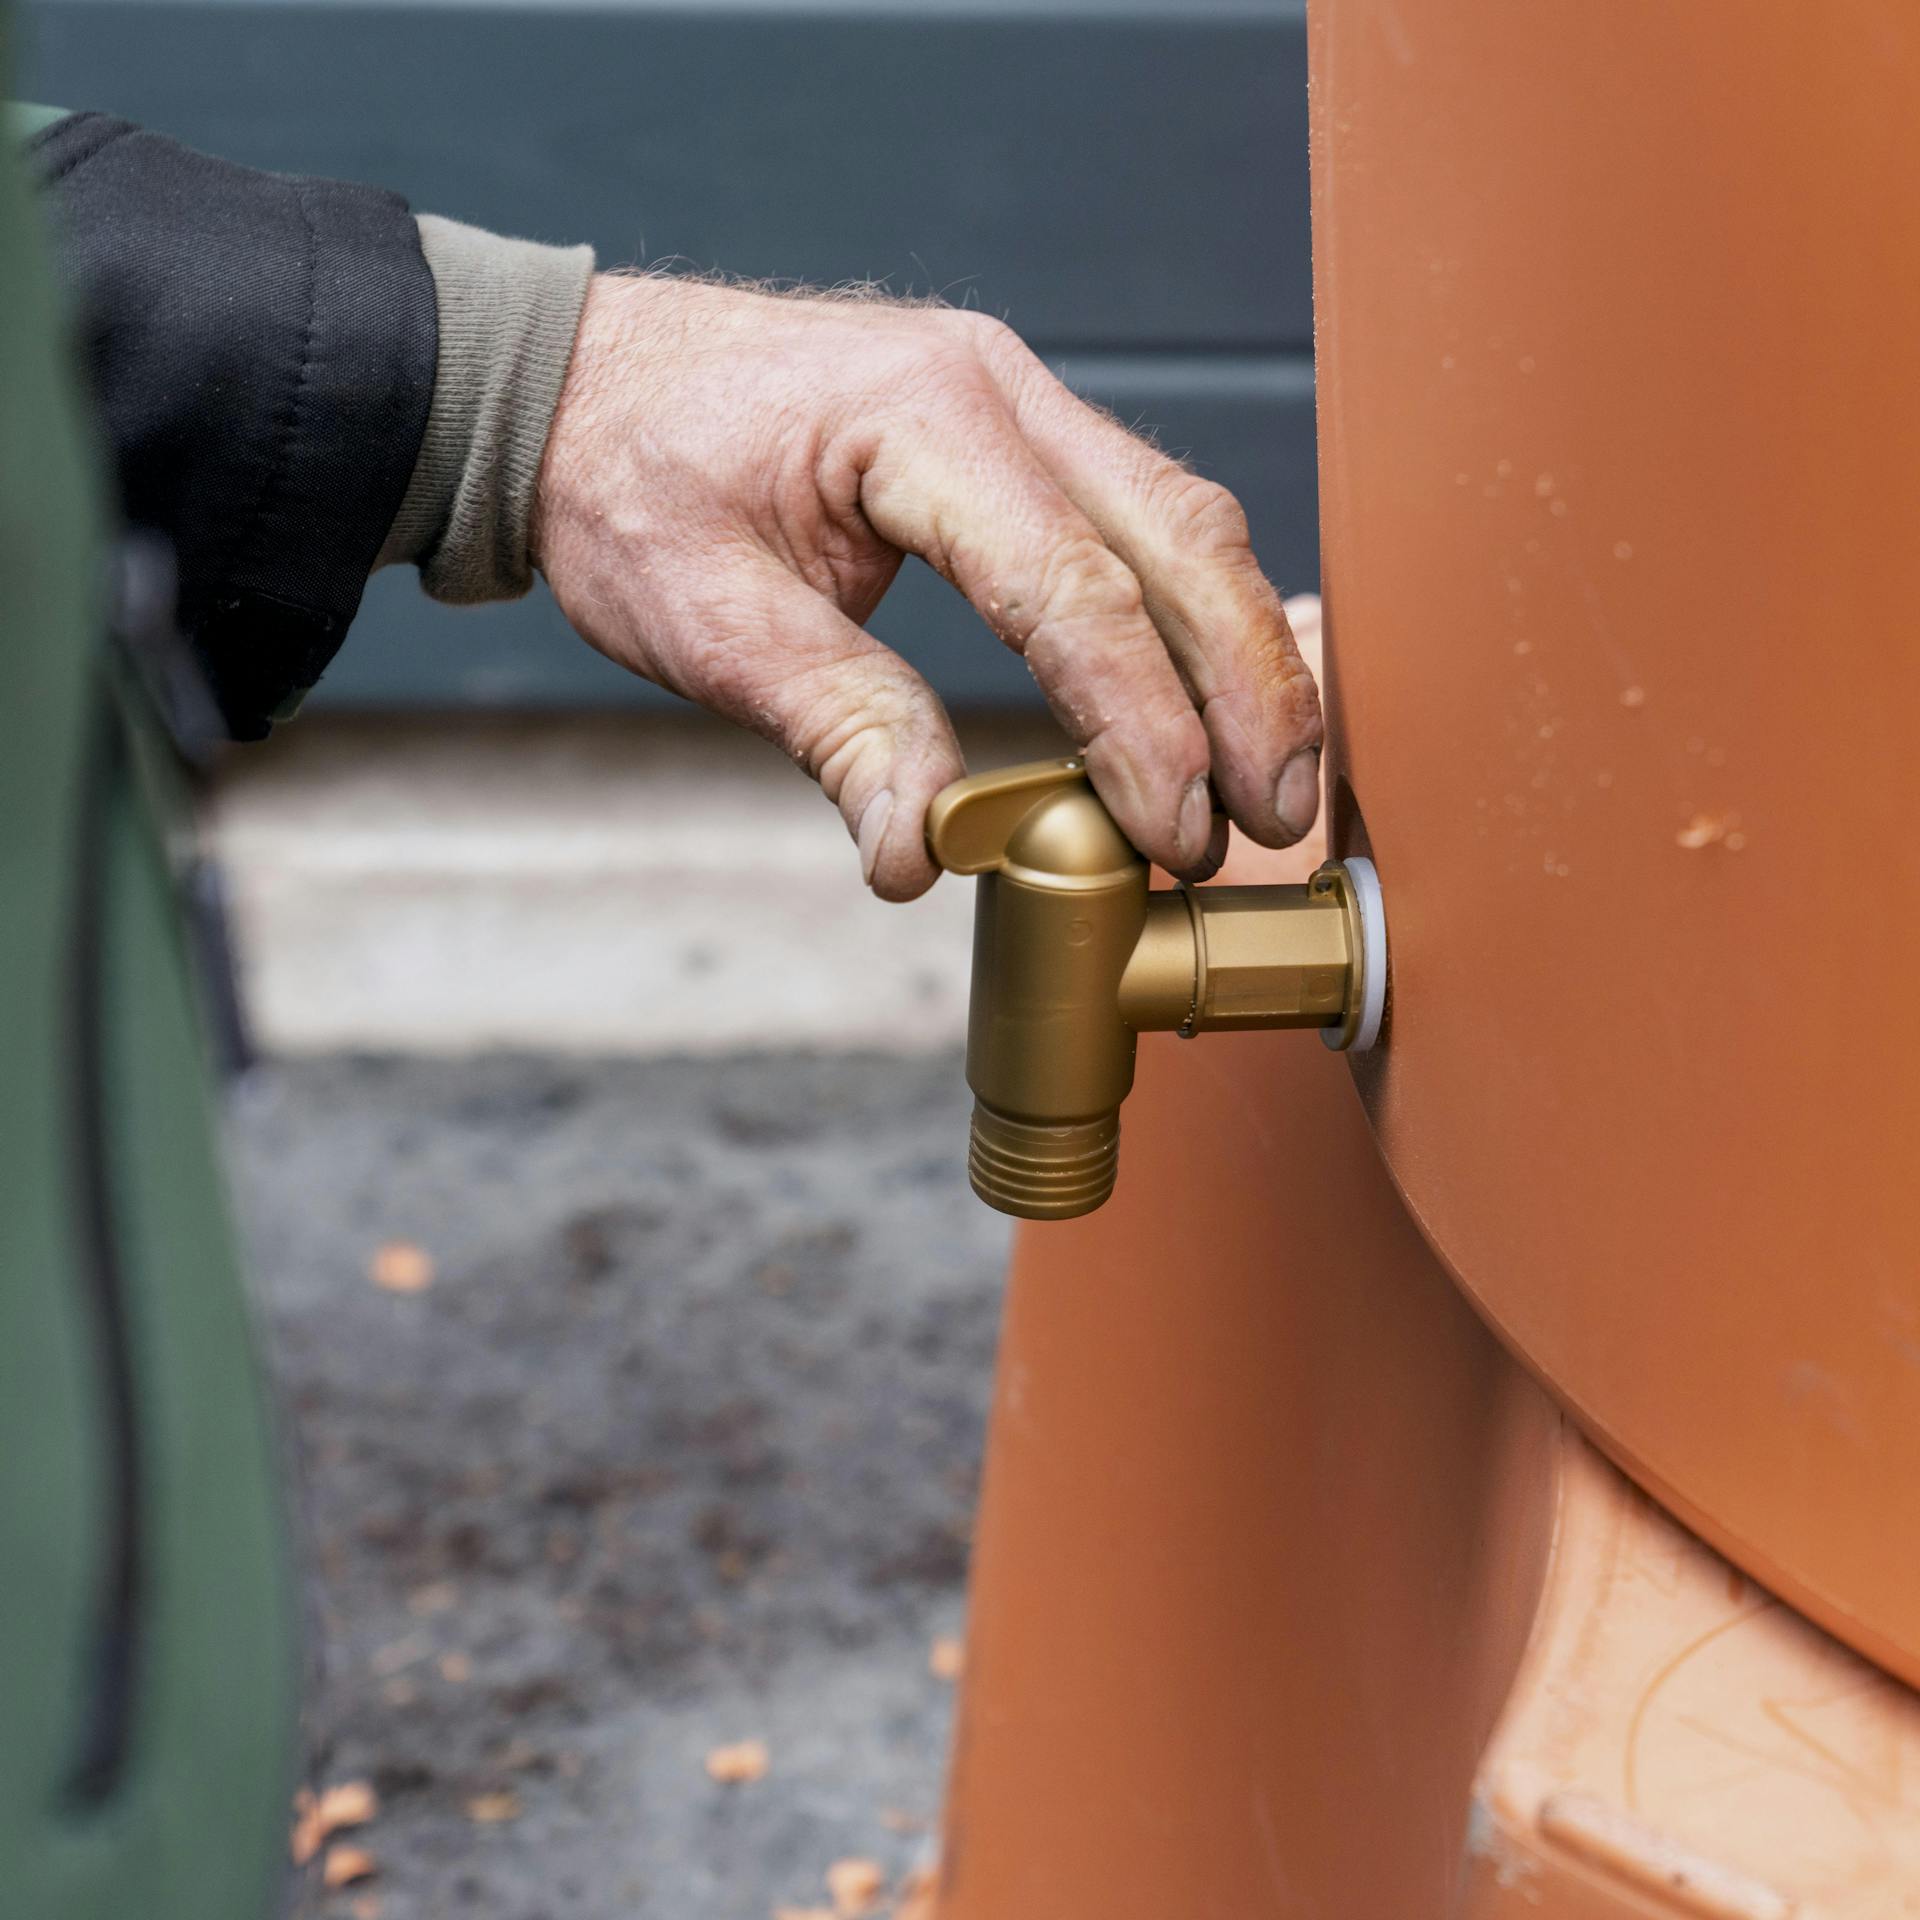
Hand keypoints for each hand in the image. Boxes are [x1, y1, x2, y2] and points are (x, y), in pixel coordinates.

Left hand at [531, 274, 1322, 899]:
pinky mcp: (1018, 437)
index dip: (1139, 724)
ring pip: (1184, 524)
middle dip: (1247, 690)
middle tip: (1273, 819)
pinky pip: (1143, 521)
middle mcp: (997, 385)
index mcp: (920, 415)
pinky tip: (1215, 699)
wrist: (580, 389)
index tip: (1172, 834)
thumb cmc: (630, 483)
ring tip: (1267, 783)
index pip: (1073, 588)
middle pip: (1179, 540)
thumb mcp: (708, 622)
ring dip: (1241, 655)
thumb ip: (838, 727)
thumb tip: (924, 853)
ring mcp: (1018, 400)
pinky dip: (1194, 618)